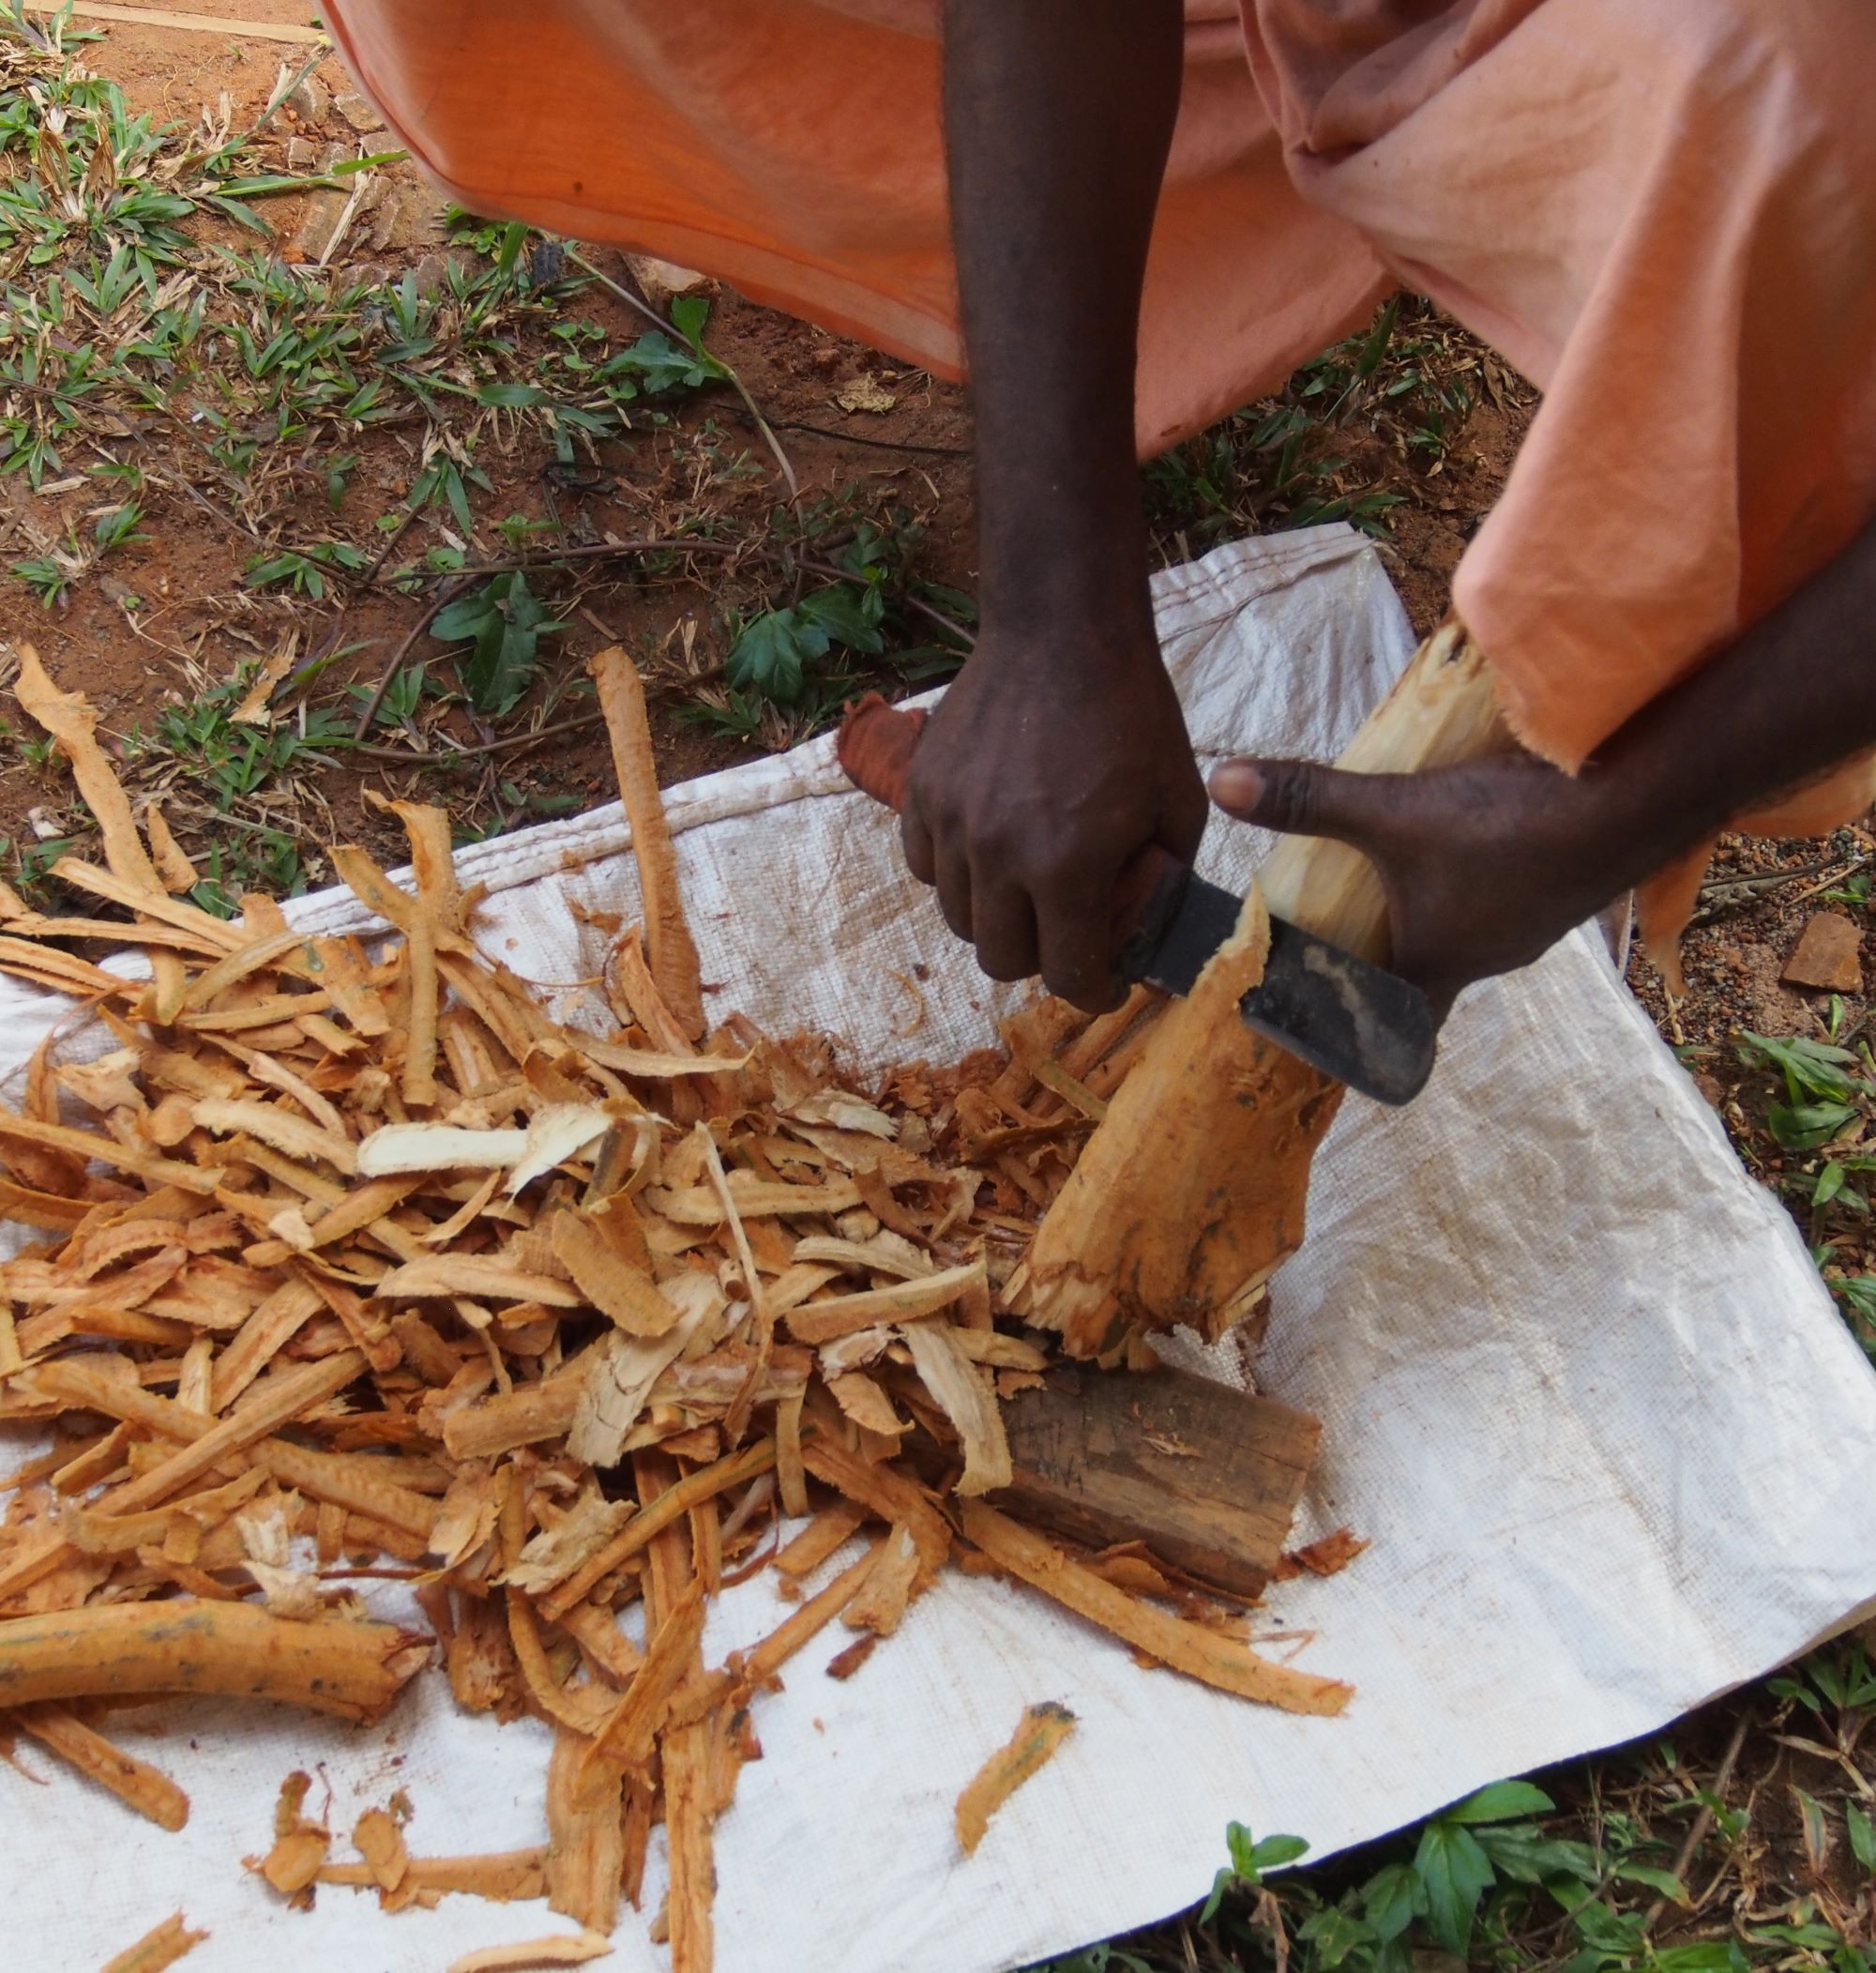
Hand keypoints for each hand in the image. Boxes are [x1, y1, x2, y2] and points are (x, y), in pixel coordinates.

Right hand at [901, 605, 1206, 1008]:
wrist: (1062, 630)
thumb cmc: (1133, 713)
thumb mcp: (1179, 803)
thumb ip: (1168, 878)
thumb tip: (1153, 933)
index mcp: (1068, 865)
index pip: (1066, 975)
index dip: (1094, 990)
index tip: (1108, 979)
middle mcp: (998, 854)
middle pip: (1001, 960)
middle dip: (1042, 958)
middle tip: (1067, 931)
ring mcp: (952, 822)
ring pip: (957, 920)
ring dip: (997, 918)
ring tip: (1027, 887)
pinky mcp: (922, 793)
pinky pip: (925, 867)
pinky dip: (956, 875)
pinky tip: (988, 850)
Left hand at [1208, 749, 1641, 1018]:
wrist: (1631, 805)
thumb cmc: (1505, 828)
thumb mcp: (1393, 811)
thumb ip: (1309, 799)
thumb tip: (1221, 784)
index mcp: (1436, 965)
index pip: (1388, 1027)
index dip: (1352, 1030)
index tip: (1317, 1023)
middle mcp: (1485, 960)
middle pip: (1423, 981)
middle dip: (1382, 965)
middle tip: (1338, 944)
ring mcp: (1529, 929)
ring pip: (1467, 940)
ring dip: (1431, 922)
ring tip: (1390, 892)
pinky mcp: (1559, 892)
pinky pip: (1504, 904)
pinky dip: (1475, 888)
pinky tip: (1464, 847)